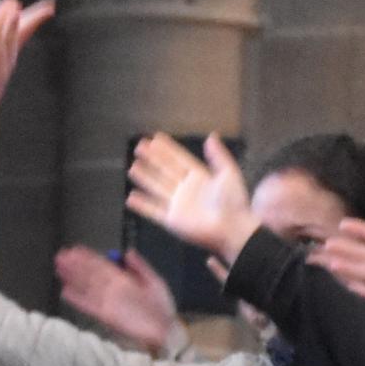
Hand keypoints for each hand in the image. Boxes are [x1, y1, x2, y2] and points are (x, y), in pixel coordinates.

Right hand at [53, 245, 183, 355]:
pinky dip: (77, 299)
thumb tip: (128, 251)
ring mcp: (108, 302)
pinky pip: (88, 305)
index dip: (89, 257)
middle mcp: (113, 289)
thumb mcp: (154, 281)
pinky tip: (66, 292)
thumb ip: (140, 267)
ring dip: (73, 277)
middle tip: (61, 255)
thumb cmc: (161, 307)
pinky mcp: (106, 315)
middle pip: (91, 274)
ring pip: (87, 286)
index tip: (76, 249)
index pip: (103, 265)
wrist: (165, 330)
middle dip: (76, 264)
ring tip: (59, 268)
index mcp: (124, 279)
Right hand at [125, 132, 253, 266]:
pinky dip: (142, 205)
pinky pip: (154, 211)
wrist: (232, 229)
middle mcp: (186, 189)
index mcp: (199, 177)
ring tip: (132, 167)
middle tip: (139, 146)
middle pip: (165, 170)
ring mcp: (178, 205)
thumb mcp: (229, 173)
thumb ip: (218, 155)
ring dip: (145, 178)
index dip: (168, 149)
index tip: (155, 138)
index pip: (179, 159)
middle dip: (152, 159)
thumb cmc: (234, 202)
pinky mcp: (172, 221)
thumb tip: (211, 136)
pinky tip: (131, 197)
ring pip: (157, 188)